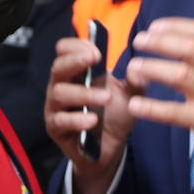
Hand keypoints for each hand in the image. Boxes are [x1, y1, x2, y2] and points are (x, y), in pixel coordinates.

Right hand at [44, 37, 140, 193]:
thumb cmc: (115, 115)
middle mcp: (62, 85)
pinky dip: (77, 119)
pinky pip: (60, 120)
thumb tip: (137, 67)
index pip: (65, 50)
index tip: (96, 49)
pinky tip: (93, 120)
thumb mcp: (130, 95)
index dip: (77, 46)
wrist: (111, 147)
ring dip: (84, 93)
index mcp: (77, 71)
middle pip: (58, 66)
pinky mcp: (55, 128)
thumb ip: (136, 81)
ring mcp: (56, 106)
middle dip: (75, 60)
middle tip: (94, 58)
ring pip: (59, 93)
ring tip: (106, 98)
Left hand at [124, 17, 193, 183]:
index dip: (176, 25)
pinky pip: (174, 112)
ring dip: (153, 68)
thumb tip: (177, 44)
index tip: (154, 27)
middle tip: (138, 41)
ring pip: (181, 75)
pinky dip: (152, 107)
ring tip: (134, 68)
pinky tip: (136, 105)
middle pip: (190, 48)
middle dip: (160, 41)